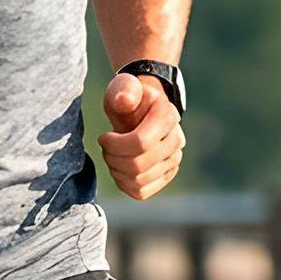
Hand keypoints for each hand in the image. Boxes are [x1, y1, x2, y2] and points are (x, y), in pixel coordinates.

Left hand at [98, 72, 183, 199]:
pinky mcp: (166, 175)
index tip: (104, 136)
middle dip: (112, 158)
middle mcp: (176, 140)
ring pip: (138, 180)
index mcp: (167, 116)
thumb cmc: (128, 98)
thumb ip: (123, 90)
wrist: (140, 110)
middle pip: (137, 165)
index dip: (114, 144)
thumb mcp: (123, 87)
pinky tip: (119, 168)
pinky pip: (141, 192)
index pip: (140, 143)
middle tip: (105, 147)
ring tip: (112, 155)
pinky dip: (123, 183)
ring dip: (116, 170)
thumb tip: (125, 101)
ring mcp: (174, 159)